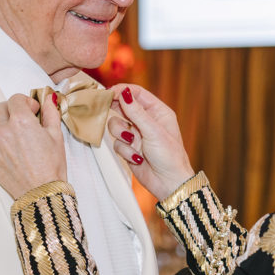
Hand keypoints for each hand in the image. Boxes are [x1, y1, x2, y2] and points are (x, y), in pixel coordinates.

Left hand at [0, 94, 65, 198]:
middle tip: (20, 120)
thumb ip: (50, 113)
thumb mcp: (56, 136)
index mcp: (21, 121)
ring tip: (2, 128)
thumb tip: (48, 100)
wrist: (41, 192)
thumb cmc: (50, 167)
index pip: (15, 99)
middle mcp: (3, 130)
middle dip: (10, 110)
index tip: (32, 110)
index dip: (26, 102)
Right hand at [108, 84, 194, 199]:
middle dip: (116, 111)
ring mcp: (137, 135)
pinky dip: (125, 150)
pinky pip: (117, 143)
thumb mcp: (153, 131)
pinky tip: (136, 158)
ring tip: (131, 142)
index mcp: (157, 112)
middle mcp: (146, 121)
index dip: (122, 91)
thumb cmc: (169, 156)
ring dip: (120, 134)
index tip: (108, 92)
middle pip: (123, 107)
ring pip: (116, 125)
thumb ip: (136, 112)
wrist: (169, 184)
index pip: (137, 94)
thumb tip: (124, 92)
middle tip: (105, 108)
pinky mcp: (129, 149)